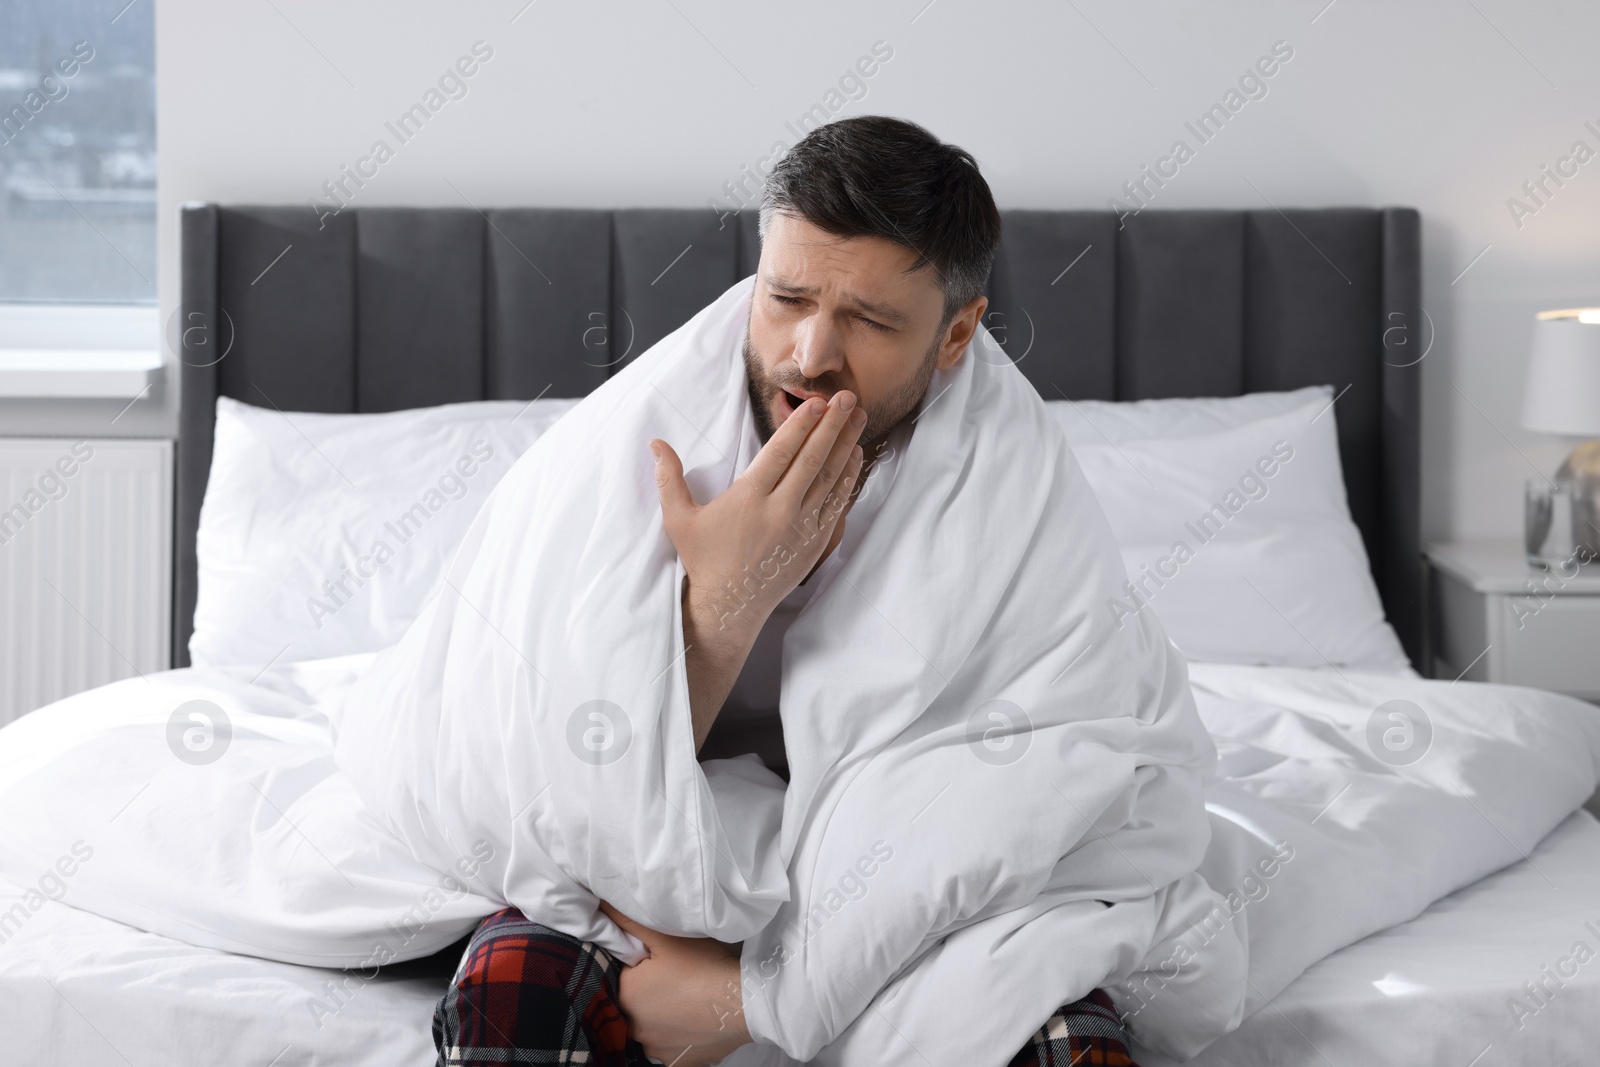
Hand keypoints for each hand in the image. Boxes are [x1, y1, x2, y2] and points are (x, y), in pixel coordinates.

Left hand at [600, 902, 749, 1066]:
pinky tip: (696, 1020)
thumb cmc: (703, 967)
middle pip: (640, 1002)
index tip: (665, 959)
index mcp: (625, 996)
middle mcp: (634, 1028)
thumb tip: (600, 904)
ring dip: (665, 1015)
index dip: (645, 964)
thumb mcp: (664, 937)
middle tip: (680, 976)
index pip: (627, 975)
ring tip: (691, 997)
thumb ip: (628, 920)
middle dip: (653, 991)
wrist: (744, 1003)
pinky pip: (672, 1045)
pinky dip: (681, 1034)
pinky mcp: (678, 1062)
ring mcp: (657, 1049)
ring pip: (655, 1026)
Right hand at [652, 391, 866, 636]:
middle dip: (832, 425)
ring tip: (859, 418)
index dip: (801, 425)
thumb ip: (669, 478)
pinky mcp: (815, 542)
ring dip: (846, 445)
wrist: (730, 606)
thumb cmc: (703, 560)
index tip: (817, 402)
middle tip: (849, 397)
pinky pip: (837, 504)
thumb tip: (655, 443)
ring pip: (830, 479)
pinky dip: (849, 478)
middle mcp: (780, 510)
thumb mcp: (678, 519)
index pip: (781, 453)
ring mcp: (801, 527)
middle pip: (812, 459)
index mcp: (748, 499)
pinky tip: (855, 457)